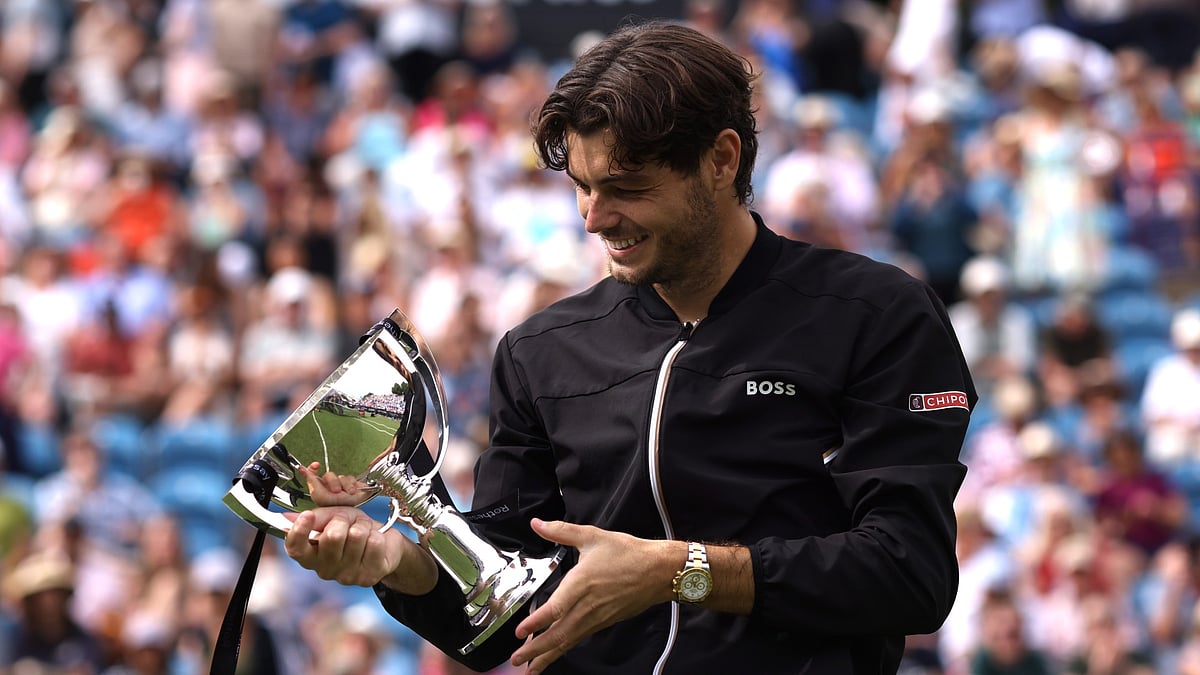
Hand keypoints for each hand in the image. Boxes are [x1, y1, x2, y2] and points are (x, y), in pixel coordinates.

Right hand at [283, 506, 433, 590]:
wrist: (383, 540)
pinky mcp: (368, 577)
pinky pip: (374, 543)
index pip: (296, 549)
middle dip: (343, 521)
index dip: (299, 532)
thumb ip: (316, 518)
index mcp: (311, 555)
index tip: (307, 515)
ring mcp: (347, 577)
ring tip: (363, 532)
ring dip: (362, 526)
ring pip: (356, 536)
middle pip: (332, 536)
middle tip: (349, 523)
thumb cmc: (354, 528)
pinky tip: (374, 542)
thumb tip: (292, 518)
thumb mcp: (334, 517)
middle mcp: (325, 570)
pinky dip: (377, 535)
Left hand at [300, 461, 369, 506]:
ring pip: (341, 476)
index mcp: (318, 489)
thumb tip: (302, 469)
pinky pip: (351, 478)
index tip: (316, 465)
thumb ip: (312, 480)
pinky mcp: (351, 484)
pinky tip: (353, 491)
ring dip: (345, 485)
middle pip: (329, 475)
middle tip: (336, 491)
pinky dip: (353, 485)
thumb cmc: (335, 508)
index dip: (312, 468)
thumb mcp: (320, 494)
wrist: (353, 511)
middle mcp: (328, 487)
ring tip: (348, 493)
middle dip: (334, 482)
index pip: (312, 474)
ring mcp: (340, 485)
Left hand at [509, 519, 675, 673]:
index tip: (519, 632)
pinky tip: (556, 651)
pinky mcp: (604, 622)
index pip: (554, 609)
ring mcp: (596, 618)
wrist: (659, 571)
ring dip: (548, 655)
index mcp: (581, 584)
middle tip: (516, 661)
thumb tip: (537, 524)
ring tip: (531, 668)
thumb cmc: (628, 554)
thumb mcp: (592, 537)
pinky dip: (564, 648)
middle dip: (536, 650)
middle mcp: (587, 606)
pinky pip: (580, 638)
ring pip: (568, 641)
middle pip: (558, 634)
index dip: (536, 623)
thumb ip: (561, 531)